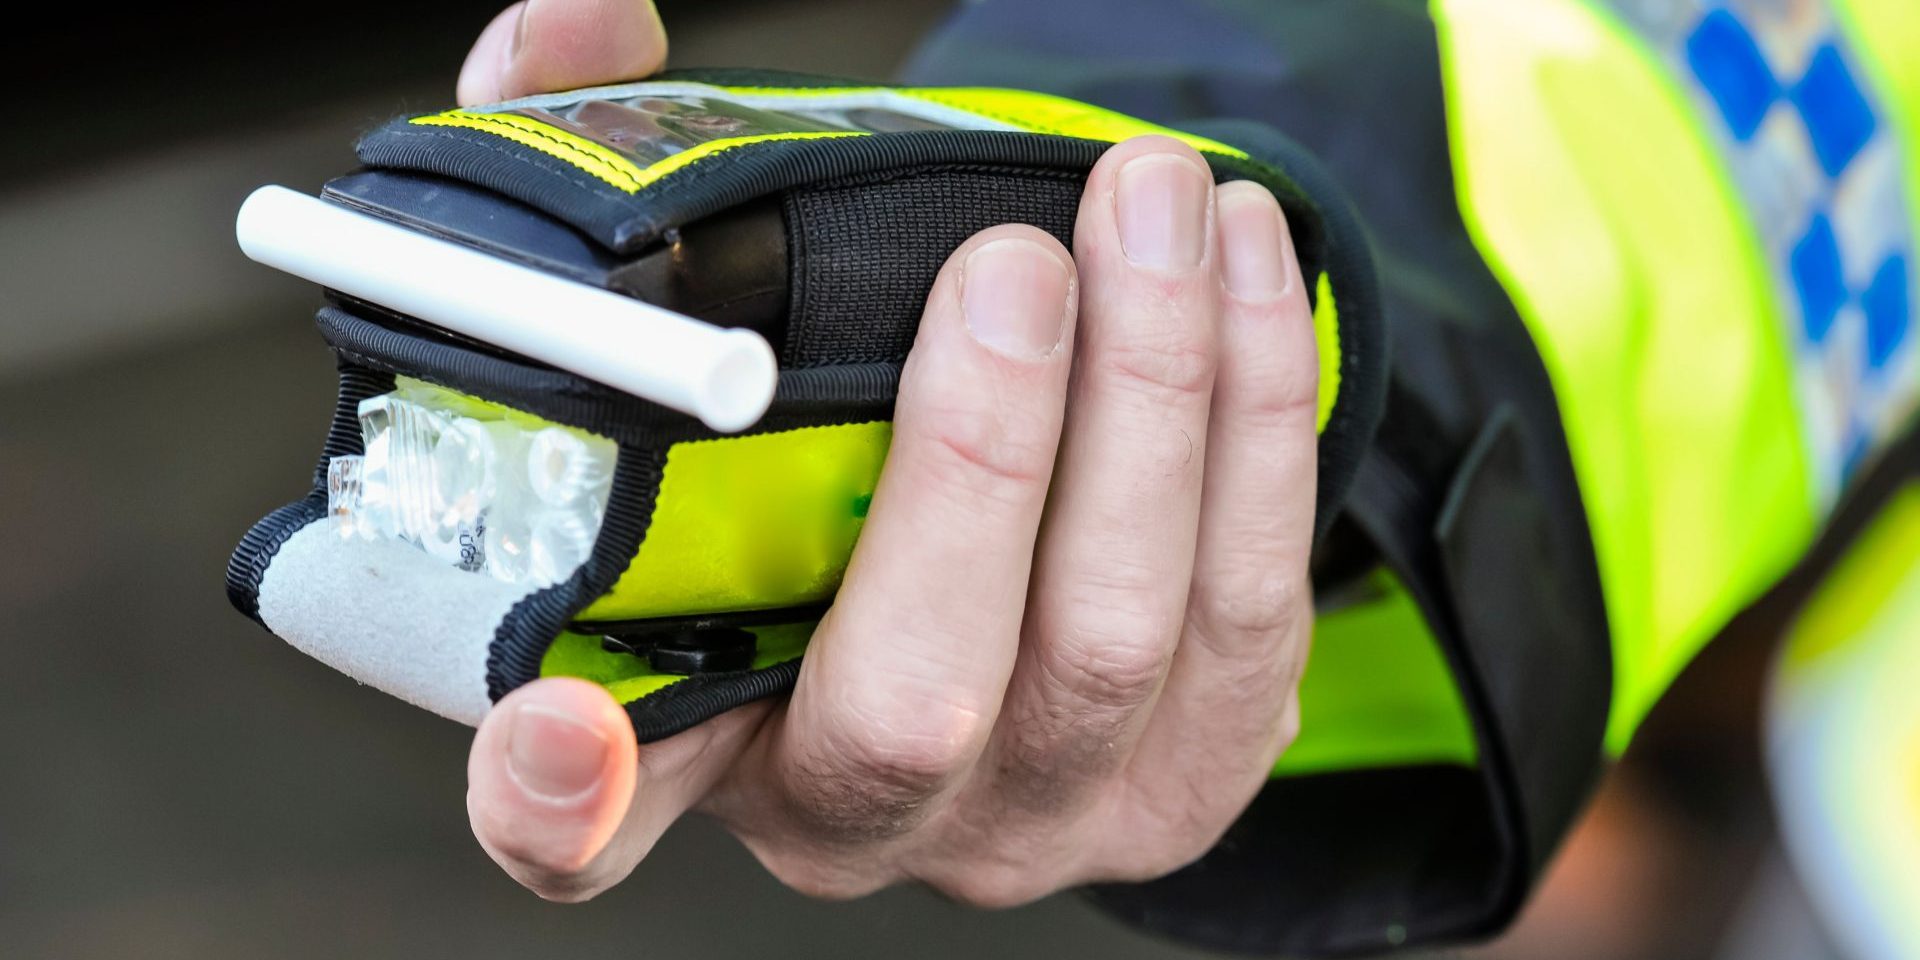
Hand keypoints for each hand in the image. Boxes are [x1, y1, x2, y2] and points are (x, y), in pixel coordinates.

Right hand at [457, 1, 1317, 905]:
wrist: (990, 526)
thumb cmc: (813, 439)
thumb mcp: (690, 330)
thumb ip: (604, 184)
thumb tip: (578, 36)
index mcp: (687, 739)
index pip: (580, 825)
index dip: (557, 799)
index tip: (564, 725)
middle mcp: (858, 814)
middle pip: (922, 696)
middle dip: (985, 459)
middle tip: (1014, 265)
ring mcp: (1036, 812)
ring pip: (1121, 639)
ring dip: (1161, 399)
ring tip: (1157, 208)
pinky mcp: (1188, 773)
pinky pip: (1254, 610)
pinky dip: (1261, 423)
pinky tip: (1245, 275)